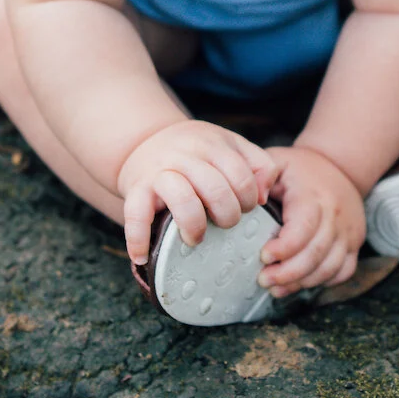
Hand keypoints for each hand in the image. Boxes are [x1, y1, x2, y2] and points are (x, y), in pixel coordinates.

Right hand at [118, 121, 276, 265]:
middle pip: (217, 190)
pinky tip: (142, 257)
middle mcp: (186, 155)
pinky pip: (135, 215)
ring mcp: (159, 172)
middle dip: (227, 216)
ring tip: (196, 239)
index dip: (248, 200)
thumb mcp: (230, 146)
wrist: (143, 140)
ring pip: (182, 199)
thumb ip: (258, 165)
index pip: (242, 176)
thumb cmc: (196, 152)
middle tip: (224, 223)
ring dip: (195, 226)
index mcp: (213, 145)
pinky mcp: (136, 189)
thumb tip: (263, 197)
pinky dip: (138, 239)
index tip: (243, 208)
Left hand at [259, 145, 364, 295]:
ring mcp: (348, 231)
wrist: (339, 166)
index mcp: (313, 196)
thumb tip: (254, 198)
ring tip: (277, 287)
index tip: (263, 256)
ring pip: (330, 267)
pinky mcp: (354, 243)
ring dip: (302, 282)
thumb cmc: (302, 169)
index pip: (303, 228)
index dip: (283, 248)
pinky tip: (301, 283)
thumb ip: (261, 175)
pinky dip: (323, 282)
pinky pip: (344, 271)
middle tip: (264, 279)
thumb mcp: (278, 161)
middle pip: (316, 253)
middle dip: (288, 273)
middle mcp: (335, 215)